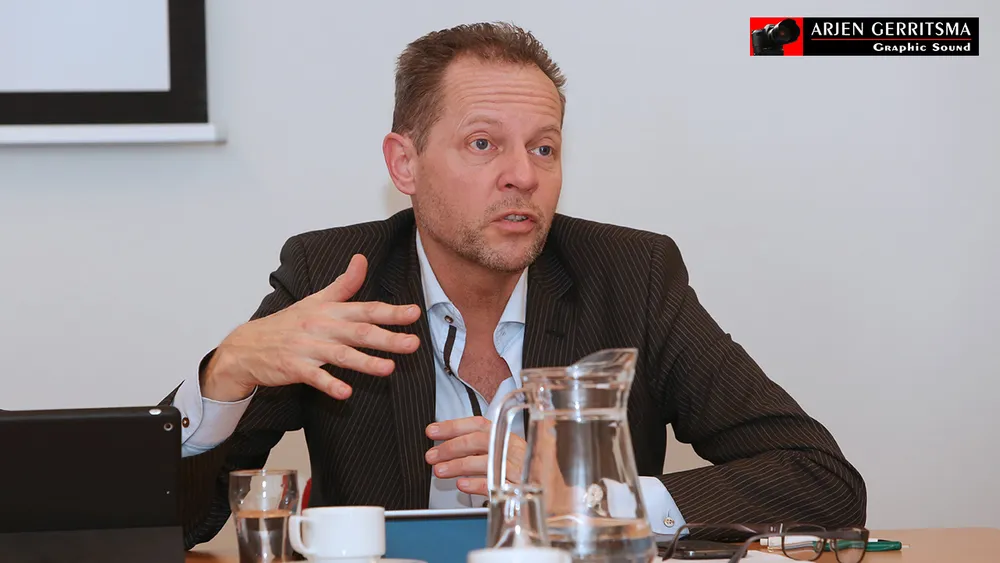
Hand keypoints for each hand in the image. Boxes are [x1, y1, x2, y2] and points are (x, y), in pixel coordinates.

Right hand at [202, 254, 421, 401]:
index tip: (415, 312)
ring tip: (388, 369)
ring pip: (340, 355)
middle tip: (414, 344)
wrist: (247, 345)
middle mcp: (321, 326)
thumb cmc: (288, 323)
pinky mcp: (294, 367)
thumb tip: (361, 260)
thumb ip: (344, 284)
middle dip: (388, 338)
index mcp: (330, 311)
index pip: (366, 309)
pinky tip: (346, 393)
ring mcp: (307, 347)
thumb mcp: (316, 300)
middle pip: (359, 332)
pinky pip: (314, 377)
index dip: (391, 311)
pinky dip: (329, 384)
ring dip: (365, 362)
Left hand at [424, 416, 525, 496]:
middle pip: (479, 441)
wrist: (550, 489)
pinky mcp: (518, 488)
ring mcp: (516, 468)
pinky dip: (476, 483)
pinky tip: (462, 484)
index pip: (477, 425)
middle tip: (432, 455)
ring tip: (440, 471)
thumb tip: (448, 443)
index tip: (432, 431)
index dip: (453, 426)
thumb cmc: (521, 468)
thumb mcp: (503, 451)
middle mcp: (511, 448)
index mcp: (505, 435)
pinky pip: (495, 484)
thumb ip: (480, 446)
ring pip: (485, 461)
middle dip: (451, 447)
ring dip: (458, 465)